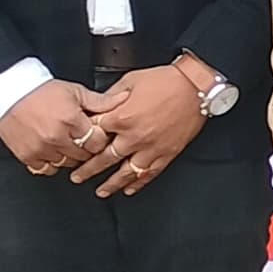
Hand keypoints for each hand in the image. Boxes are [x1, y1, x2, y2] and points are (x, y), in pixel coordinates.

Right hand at [0, 84, 105, 174]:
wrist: (9, 92)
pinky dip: (51, 163)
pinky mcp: (27, 155)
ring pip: (66, 164)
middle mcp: (57, 136)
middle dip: (87, 149)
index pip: (98, 142)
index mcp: (71, 119)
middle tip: (83, 139)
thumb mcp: (74, 91)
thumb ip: (100, 101)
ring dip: (70, 156)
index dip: (101, 139)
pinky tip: (52, 151)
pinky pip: (46, 169)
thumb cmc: (40, 91)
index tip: (98, 135)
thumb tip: (123, 99)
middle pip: (84, 156)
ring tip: (67, 143)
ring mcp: (41, 148)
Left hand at [70, 68, 207, 197]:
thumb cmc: (166, 81)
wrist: (196, 87)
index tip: (76, 145)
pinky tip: (129, 189)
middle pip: (104, 159)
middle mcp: (134, 137)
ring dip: (111, 184)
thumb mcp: (131, 80)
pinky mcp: (166, 153)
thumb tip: (99, 104)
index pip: (94, 134)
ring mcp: (151, 148)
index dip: (83, 140)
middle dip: (88, 170)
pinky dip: (138, 183)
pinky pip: (149, 174)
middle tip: (77, 177)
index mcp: (122, 117)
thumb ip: (111, 96)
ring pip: (126, 173)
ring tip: (100, 191)